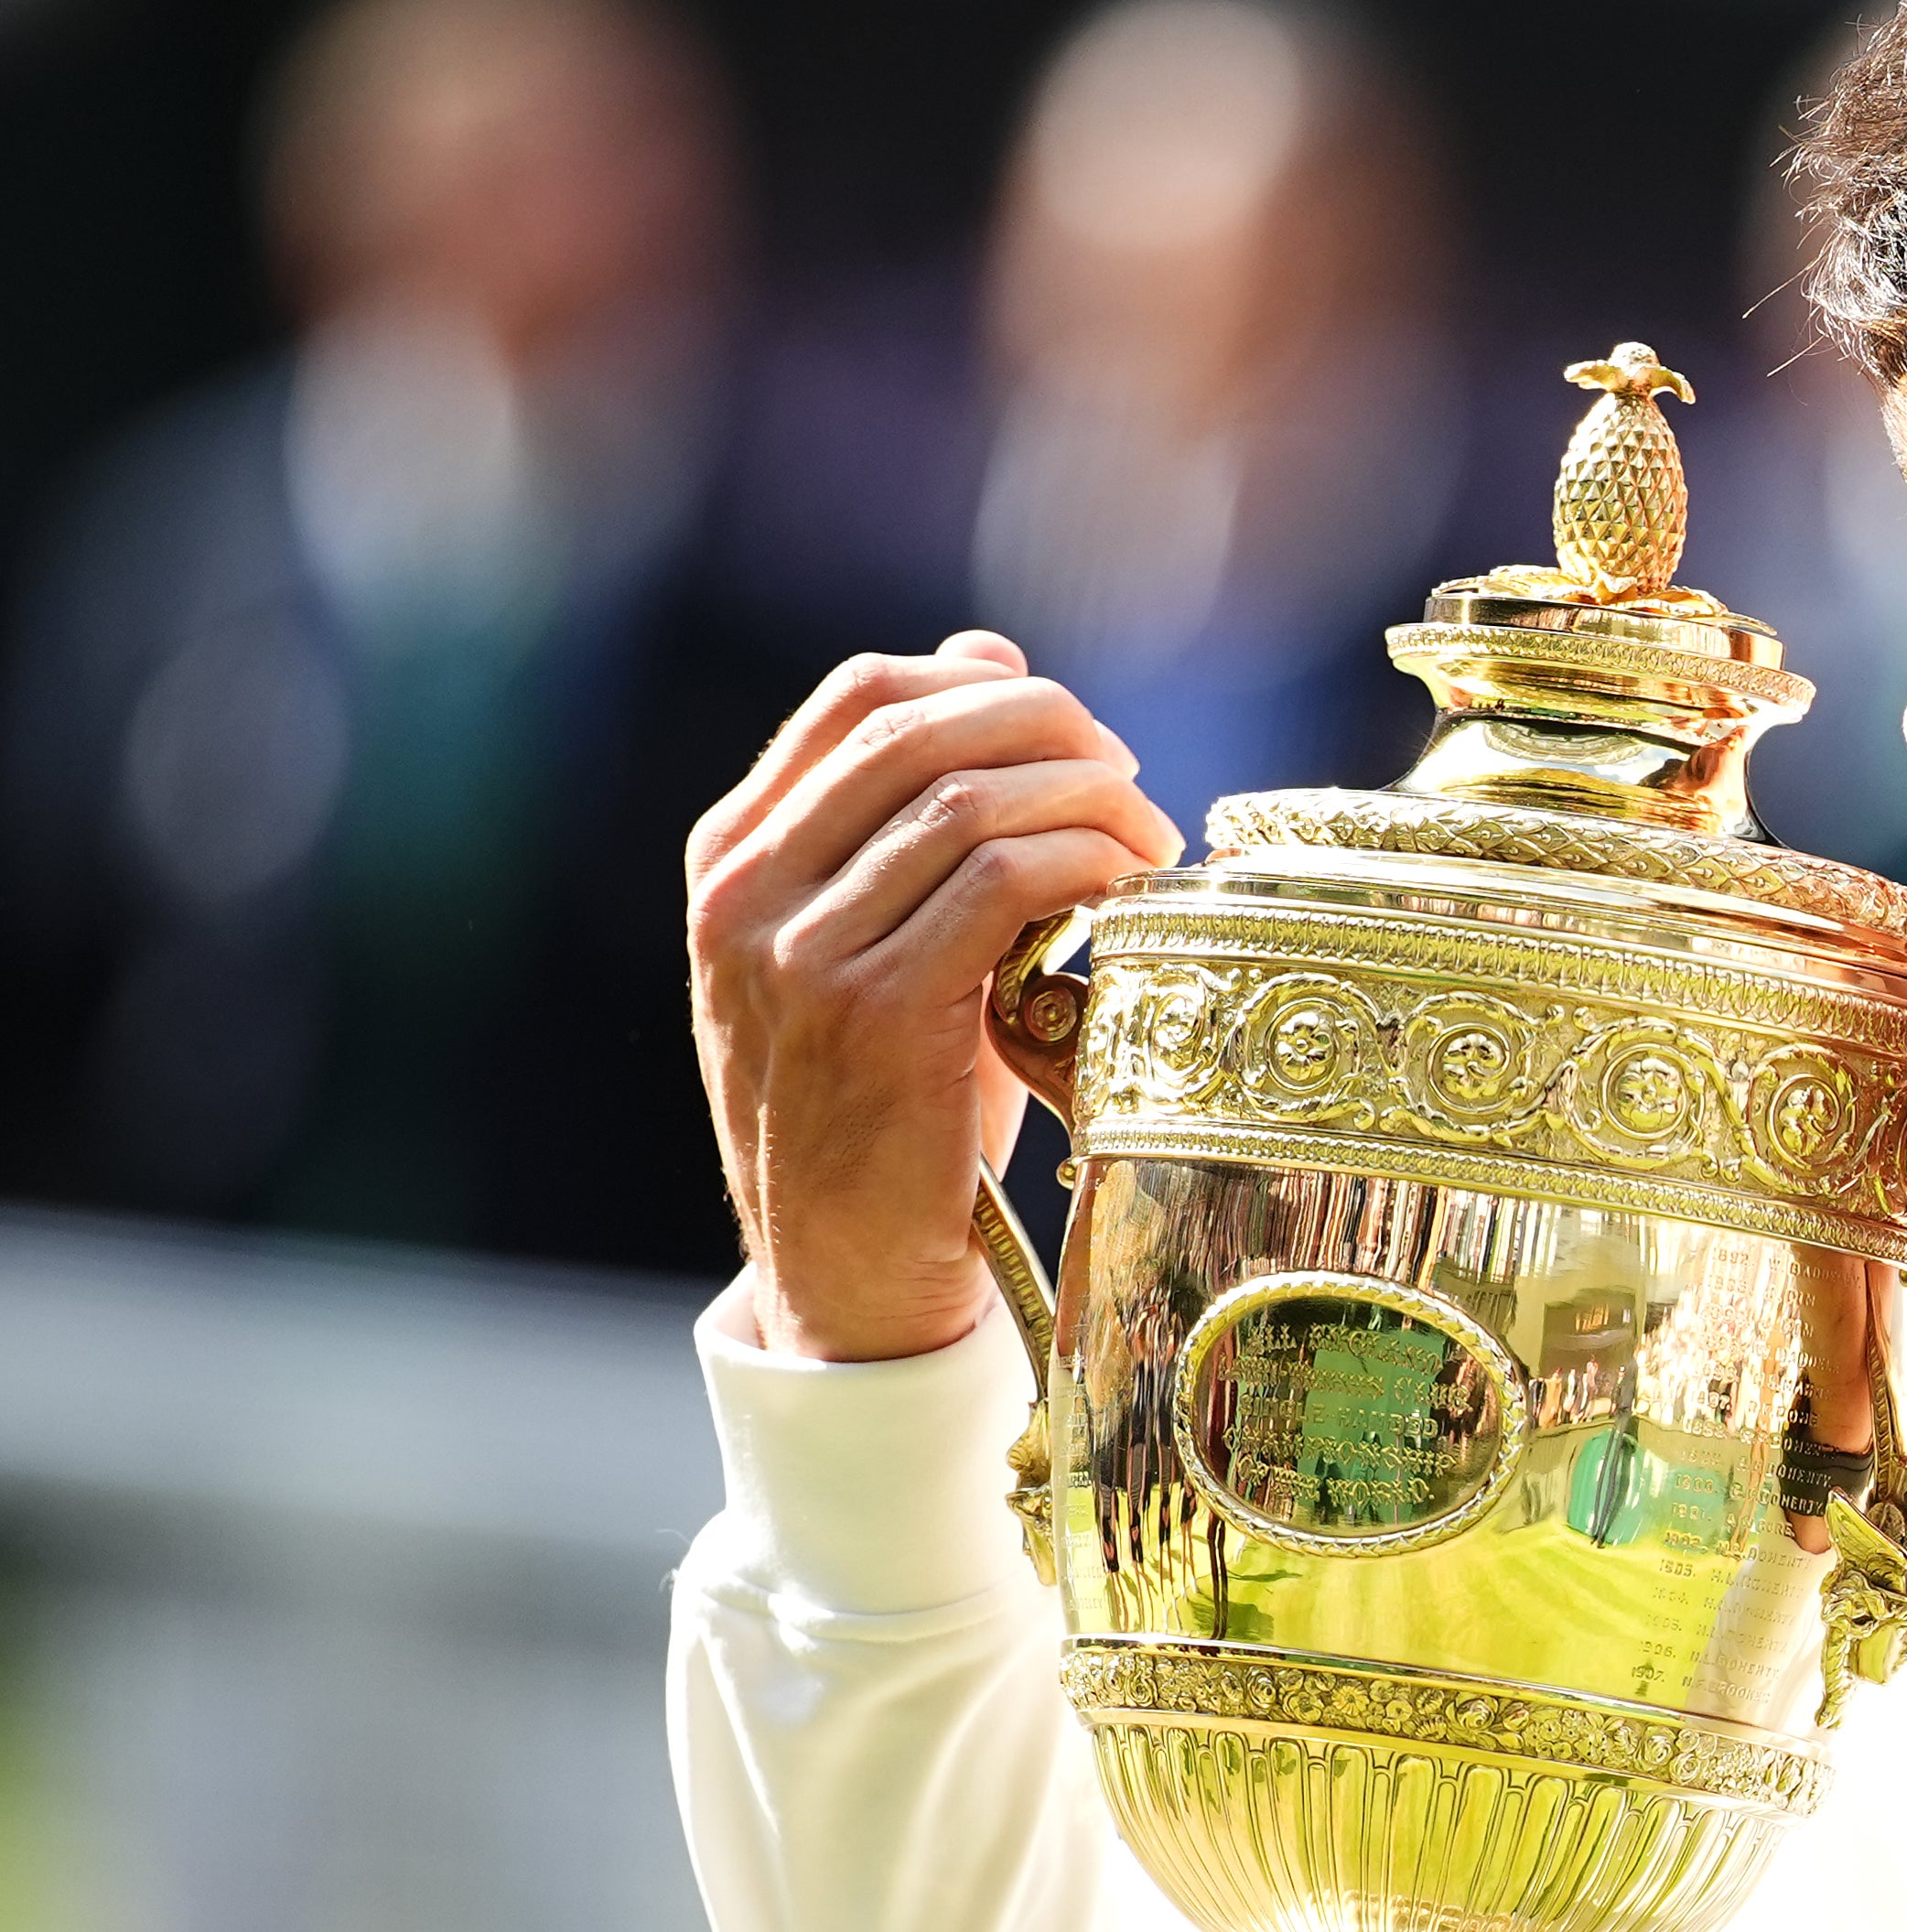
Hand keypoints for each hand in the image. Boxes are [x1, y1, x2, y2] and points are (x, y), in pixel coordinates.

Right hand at [687, 631, 1180, 1361]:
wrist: (843, 1277)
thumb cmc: (887, 1103)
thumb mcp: (880, 944)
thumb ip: (914, 811)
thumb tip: (988, 655)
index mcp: (732, 857)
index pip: (862, 696)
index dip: (986, 688)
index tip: (1075, 738)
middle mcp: (746, 893)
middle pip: (922, 729)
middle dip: (1055, 733)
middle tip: (1133, 782)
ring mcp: (800, 954)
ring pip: (970, 802)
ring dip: (1089, 804)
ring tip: (1150, 846)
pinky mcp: (874, 1015)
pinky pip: (1001, 885)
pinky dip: (1083, 869)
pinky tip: (1128, 899)